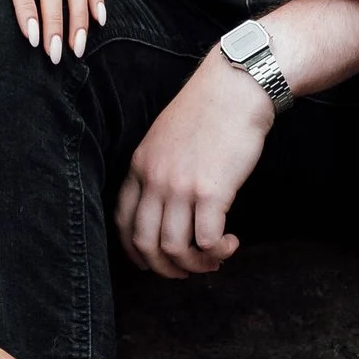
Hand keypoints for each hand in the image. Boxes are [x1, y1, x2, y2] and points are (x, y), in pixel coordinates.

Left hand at [114, 51, 275, 279]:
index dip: (136, 251)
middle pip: (145, 243)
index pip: (123, 221)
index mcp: (139, 165)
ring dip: (196, 264)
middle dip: (166, 268)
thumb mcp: (165, 135)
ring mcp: (180, 187)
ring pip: (175, 249)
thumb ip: (159, 167)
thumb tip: (167, 202)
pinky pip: (207, 241)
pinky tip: (230, 243)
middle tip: (187, 270)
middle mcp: (154, 179)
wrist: (236, 87)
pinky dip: (218, 251)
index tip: (152, 262)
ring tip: (215, 259)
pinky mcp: (211, 192)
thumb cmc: (208, 109)